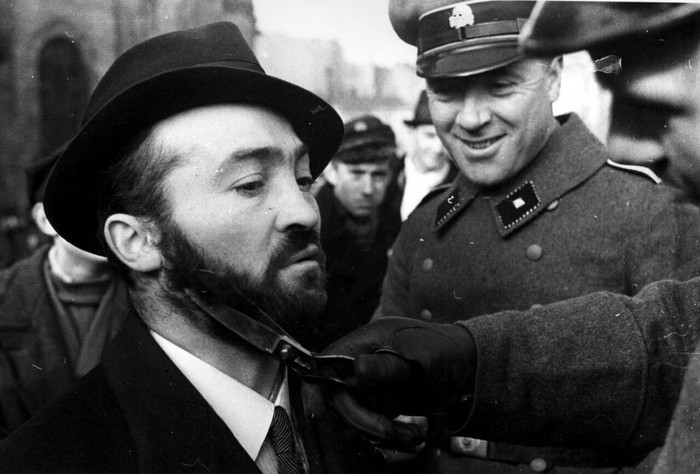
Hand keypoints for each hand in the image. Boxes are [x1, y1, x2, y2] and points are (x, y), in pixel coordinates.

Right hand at [321, 317, 476, 447]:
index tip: (320, 414)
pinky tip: (412, 435)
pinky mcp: (379, 401)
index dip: (320, 388)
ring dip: (379, 432)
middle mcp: (362, 361)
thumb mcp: (423, 358)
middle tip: (389, 432)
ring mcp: (370, 383)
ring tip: (411, 436)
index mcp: (366, 341)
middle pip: (338, 394)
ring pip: (354, 413)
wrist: (470, 370)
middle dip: (361, 419)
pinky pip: (371, 423)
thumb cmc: (448, 352)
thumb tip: (357, 368)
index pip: (328, 363)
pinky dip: (388, 435)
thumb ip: (390, 366)